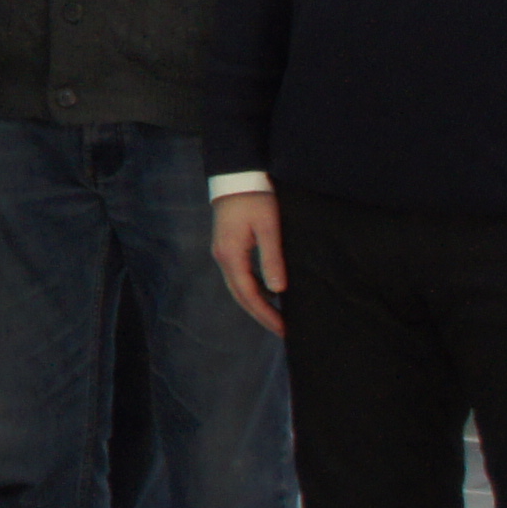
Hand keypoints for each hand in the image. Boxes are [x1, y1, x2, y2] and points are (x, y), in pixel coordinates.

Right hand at [212, 190, 285, 336]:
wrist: (236, 176)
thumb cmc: (255, 198)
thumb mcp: (268, 227)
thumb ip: (271, 258)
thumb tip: (277, 290)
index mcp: (231, 255)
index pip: (249, 294)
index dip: (266, 314)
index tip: (284, 328)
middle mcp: (222, 258)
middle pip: (240, 296)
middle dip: (260, 315)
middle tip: (282, 330)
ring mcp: (223, 253)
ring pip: (238, 288)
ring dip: (256, 304)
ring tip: (276, 317)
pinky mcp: (228, 247)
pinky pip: (239, 277)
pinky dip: (253, 290)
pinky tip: (267, 294)